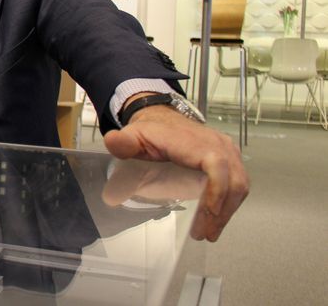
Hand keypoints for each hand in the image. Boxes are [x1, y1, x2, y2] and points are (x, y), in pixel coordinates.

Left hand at [103, 104, 248, 241]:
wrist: (164, 119)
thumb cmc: (151, 132)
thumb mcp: (133, 135)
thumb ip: (123, 141)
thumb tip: (112, 142)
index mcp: (194, 142)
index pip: (217, 166)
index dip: (217, 191)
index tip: (208, 214)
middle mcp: (217, 145)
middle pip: (233, 181)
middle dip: (221, 211)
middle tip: (204, 234)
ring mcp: (228, 152)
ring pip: (239, 185)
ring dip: (227, 211)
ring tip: (209, 233)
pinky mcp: (232, 159)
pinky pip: (238, 184)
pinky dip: (229, 204)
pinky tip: (216, 219)